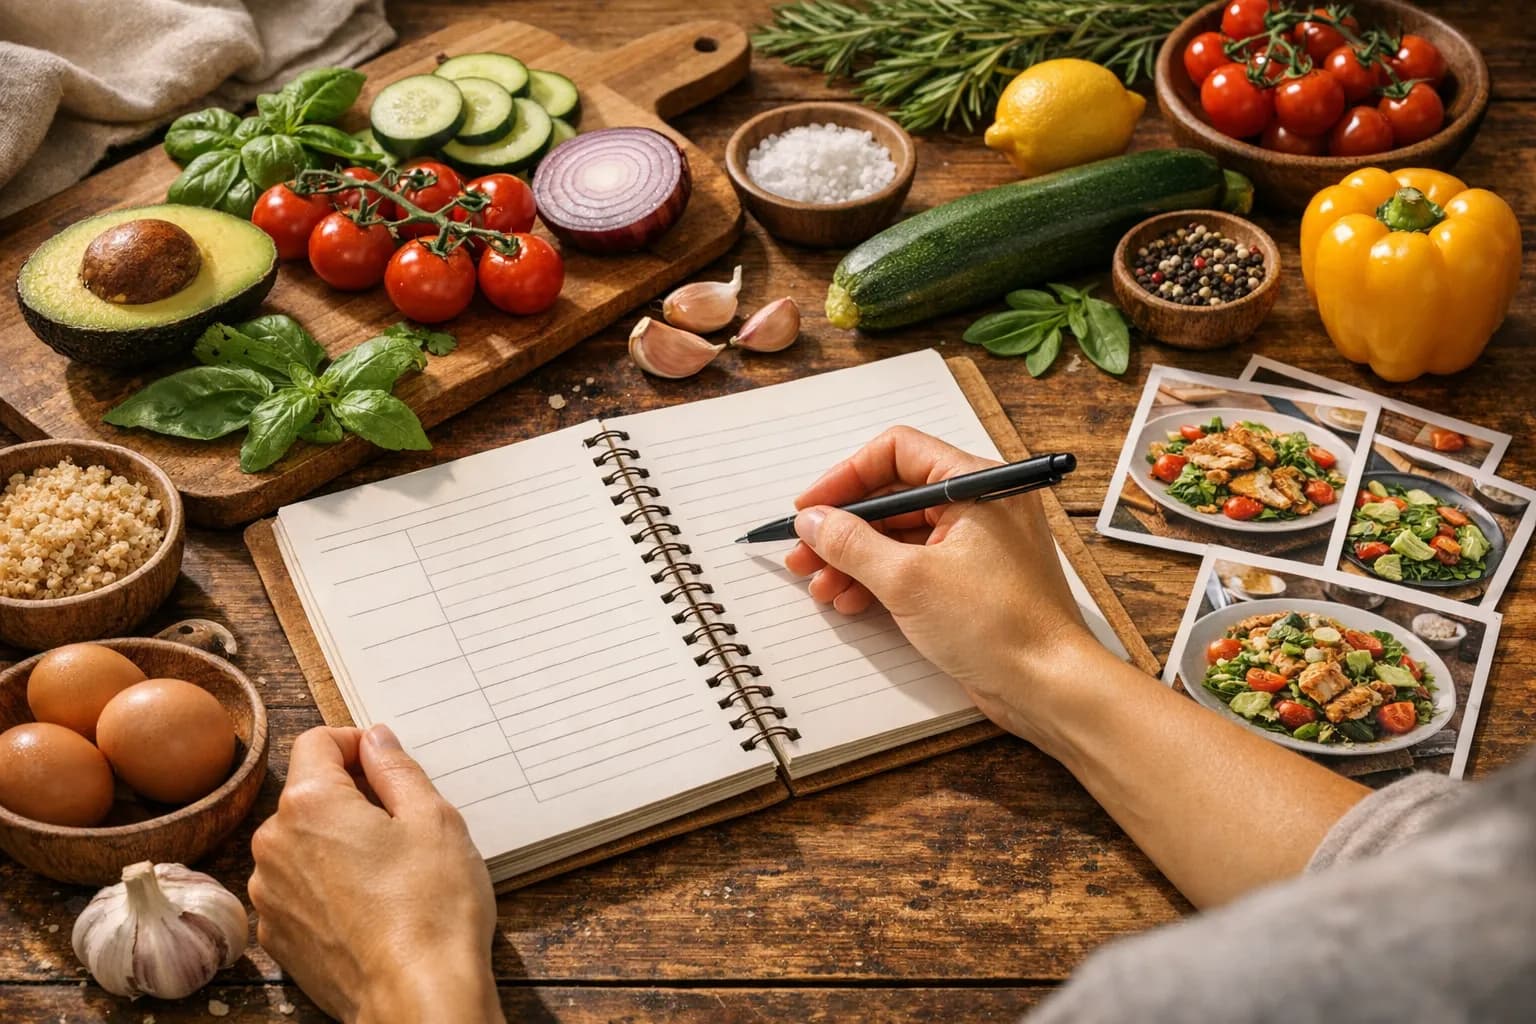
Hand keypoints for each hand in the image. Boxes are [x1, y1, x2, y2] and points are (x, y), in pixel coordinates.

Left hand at [249, 725, 502, 1023]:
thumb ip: (397, 768)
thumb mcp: (434, 818)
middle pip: (309, 795)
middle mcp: (274, 845)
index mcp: (310, 804)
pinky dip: (328, 884)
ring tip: (389, 871)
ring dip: (338, 843)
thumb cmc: (432, 908)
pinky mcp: (277, 935)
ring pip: (302, 843)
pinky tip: (370, 905)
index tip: (385, 764)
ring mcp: (271, 894)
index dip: (356, 744)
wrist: (416, 997)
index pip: (318, 742)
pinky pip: (299, 888)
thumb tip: (375, 739)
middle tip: (403, 823)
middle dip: (351, 797)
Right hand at [784, 426, 1109, 743]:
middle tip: (804, 551)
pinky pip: (913, 565)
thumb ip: (852, 544)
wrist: (1048, 686)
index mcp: (977, 484)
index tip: (811, 506)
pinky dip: (879, 579)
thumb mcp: (909, 580)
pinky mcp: (969, 580)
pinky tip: (850, 600)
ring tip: (820, 584)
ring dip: (854, 558)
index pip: (898, 453)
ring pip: (899, 535)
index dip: (846, 477)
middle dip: (844, 526)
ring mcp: (975, 544)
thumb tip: (813, 521)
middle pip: (894, 496)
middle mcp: (979, 505)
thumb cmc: (1000, 626)